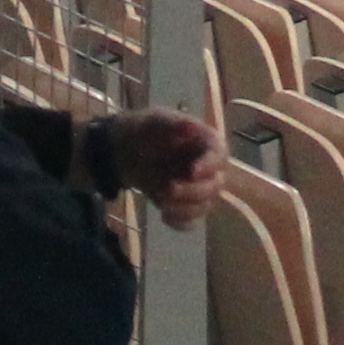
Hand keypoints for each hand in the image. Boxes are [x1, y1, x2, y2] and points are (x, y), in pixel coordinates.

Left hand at [105, 111, 224, 230]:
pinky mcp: (183, 205)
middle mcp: (206, 167)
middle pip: (216, 185)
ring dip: (187, 209)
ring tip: (163, 204)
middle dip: (195, 192)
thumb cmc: (143, 131)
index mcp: (203, 142)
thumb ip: (169, 124)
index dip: (211, 165)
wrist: (123, 152)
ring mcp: (196, 188)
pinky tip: (164, 216)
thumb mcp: (152, 122)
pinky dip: (180, 222)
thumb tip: (189, 125)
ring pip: (205, 205)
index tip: (192, 172)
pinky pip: (191, 220)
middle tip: (169, 189)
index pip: (220, 154)